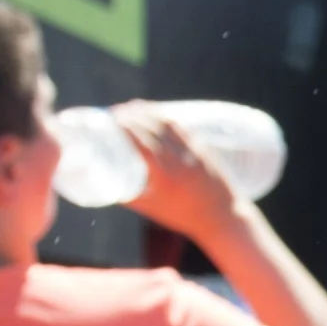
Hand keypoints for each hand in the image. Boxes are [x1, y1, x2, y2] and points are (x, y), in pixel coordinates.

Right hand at [111, 101, 250, 243]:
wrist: (222, 217)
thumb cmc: (183, 216)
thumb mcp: (150, 208)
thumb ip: (127, 196)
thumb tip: (104, 183)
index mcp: (163, 175)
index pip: (140, 141)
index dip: (123, 126)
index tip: (109, 118)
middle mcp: (178, 160)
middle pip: (151, 128)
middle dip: (131, 116)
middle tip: (113, 113)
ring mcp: (192, 152)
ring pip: (166, 124)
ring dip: (147, 112)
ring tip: (129, 108)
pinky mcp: (202, 149)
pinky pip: (180, 127)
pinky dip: (164, 117)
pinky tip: (154, 113)